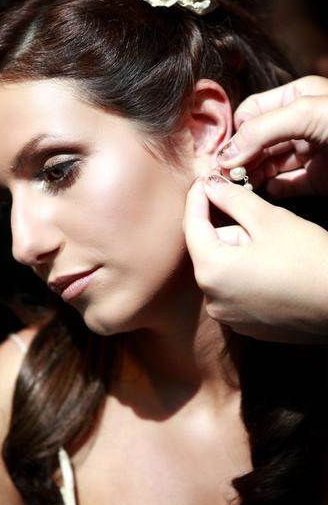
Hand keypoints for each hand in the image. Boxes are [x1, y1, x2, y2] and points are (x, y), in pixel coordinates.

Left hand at [183, 175, 327, 342]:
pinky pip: (239, 289)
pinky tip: (279, 270)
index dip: (198, 197)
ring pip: (227, 268)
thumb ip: (232, 198)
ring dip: (243, 252)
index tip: (206, 179)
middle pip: (212, 249)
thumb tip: (210, 184)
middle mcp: (213, 300)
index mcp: (212, 273)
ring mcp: (231, 316)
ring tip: (277, 251)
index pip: (192, 225)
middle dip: (233, 230)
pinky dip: (251, 274)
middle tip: (264, 225)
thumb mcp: (268, 219)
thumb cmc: (311, 261)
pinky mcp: (249, 325)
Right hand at [216, 75, 327, 196]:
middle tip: (226, 177)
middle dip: (239, 158)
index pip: (251, 113)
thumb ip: (261, 130)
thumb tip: (226, 154)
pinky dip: (275, 189)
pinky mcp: (317, 178)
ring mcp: (309, 152)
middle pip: (255, 142)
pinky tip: (270, 189)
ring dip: (251, 176)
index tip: (227, 157)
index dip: (237, 134)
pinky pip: (287, 185)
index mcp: (296, 98)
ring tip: (242, 186)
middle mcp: (300, 124)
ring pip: (267, 165)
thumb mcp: (305, 113)